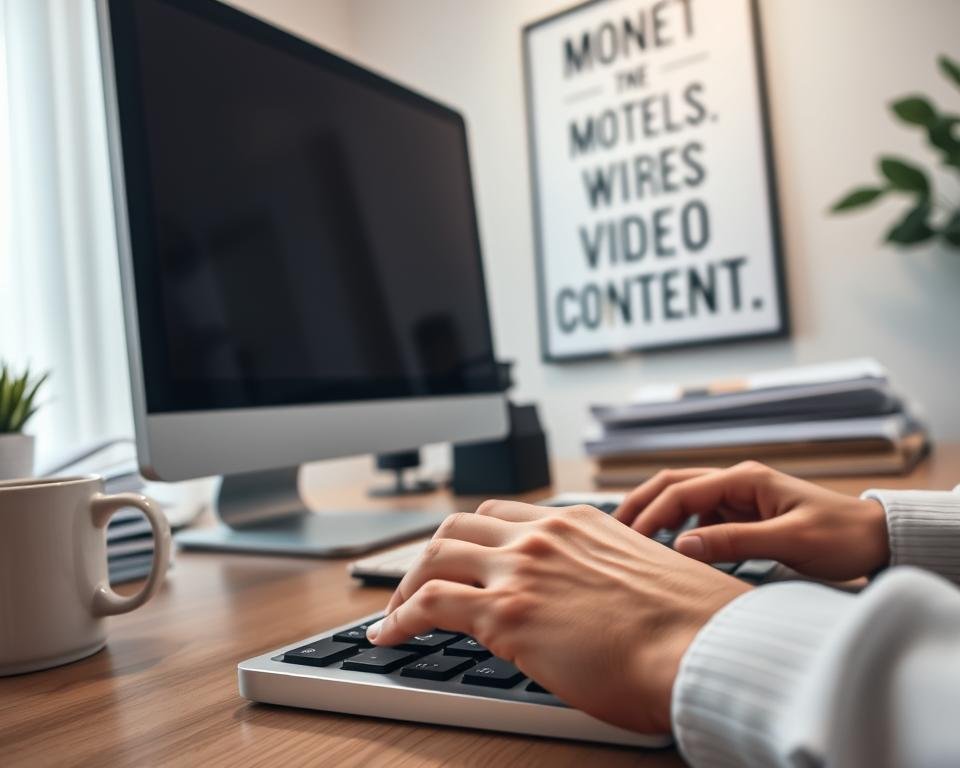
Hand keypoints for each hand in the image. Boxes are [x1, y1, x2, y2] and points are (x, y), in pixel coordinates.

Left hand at [367, 501, 749, 733]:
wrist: (706, 647)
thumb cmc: (693, 625)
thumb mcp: (646, 579)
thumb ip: (607, 577)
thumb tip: (598, 602)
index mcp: (579, 523)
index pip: (505, 516)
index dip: (473, 539)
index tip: (462, 558)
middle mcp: (543, 535)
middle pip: (460, 526)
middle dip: (432, 554)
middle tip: (420, 581)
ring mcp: (520, 569)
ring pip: (436, 555)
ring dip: (408, 583)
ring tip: (396, 611)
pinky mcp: (504, 613)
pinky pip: (428, 604)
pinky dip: (399, 617)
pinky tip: (389, 635)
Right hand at [614, 462, 889, 580]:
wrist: (876, 538)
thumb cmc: (840, 536)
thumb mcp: (789, 541)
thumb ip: (735, 541)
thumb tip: (681, 547)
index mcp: (744, 478)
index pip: (682, 490)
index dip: (651, 513)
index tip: (628, 540)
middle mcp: (736, 482)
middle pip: (673, 483)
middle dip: (640, 503)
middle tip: (612, 531)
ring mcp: (738, 498)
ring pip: (681, 499)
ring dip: (653, 514)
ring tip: (627, 541)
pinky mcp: (743, 516)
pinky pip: (698, 517)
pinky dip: (673, 528)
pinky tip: (661, 549)